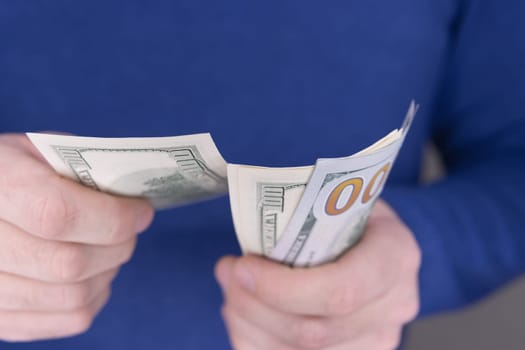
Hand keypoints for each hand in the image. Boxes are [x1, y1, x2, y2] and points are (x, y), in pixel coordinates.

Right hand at [0, 134, 153, 341]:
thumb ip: (82, 170)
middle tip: (130, 229)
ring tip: (111, 248)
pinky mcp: (0, 318)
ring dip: (108, 272)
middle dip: (117, 245)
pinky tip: (94, 273)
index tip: (141, 211)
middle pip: (69, 263)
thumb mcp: (38, 151)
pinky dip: (95, 296)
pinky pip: (67, 319)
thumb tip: (131, 202)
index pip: (57, 215)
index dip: (113, 218)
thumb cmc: (11, 173)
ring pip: (72, 296)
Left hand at [215, 200, 420, 349]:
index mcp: (394, 256)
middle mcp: (393, 306)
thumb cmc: (351, 213)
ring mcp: (377, 338)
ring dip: (249, 324)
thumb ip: (303, 215)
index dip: (282, 289)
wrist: (378, 243)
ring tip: (232, 291)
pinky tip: (244, 316)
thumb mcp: (339, 196)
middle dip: (255, 305)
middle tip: (228, 273)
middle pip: (314, 331)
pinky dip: (255, 341)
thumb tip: (247, 233)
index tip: (242, 267)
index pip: (341, 290)